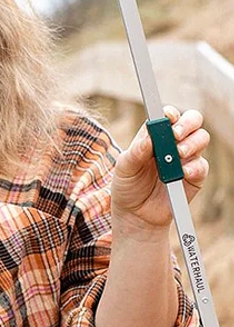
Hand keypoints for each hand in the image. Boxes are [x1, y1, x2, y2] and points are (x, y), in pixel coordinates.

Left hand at [112, 106, 210, 231]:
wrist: (136, 214)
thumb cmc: (128, 185)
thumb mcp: (124, 167)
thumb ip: (136, 151)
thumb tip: (150, 136)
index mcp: (154, 136)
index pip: (167, 116)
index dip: (169, 113)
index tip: (167, 117)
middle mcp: (173, 143)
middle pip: (192, 121)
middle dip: (187, 123)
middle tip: (175, 135)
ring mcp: (186, 158)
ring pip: (201, 138)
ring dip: (192, 143)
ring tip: (178, 154)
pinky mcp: (195, 175)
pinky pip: (202, 165)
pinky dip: (194, 167)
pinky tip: (182, 172)